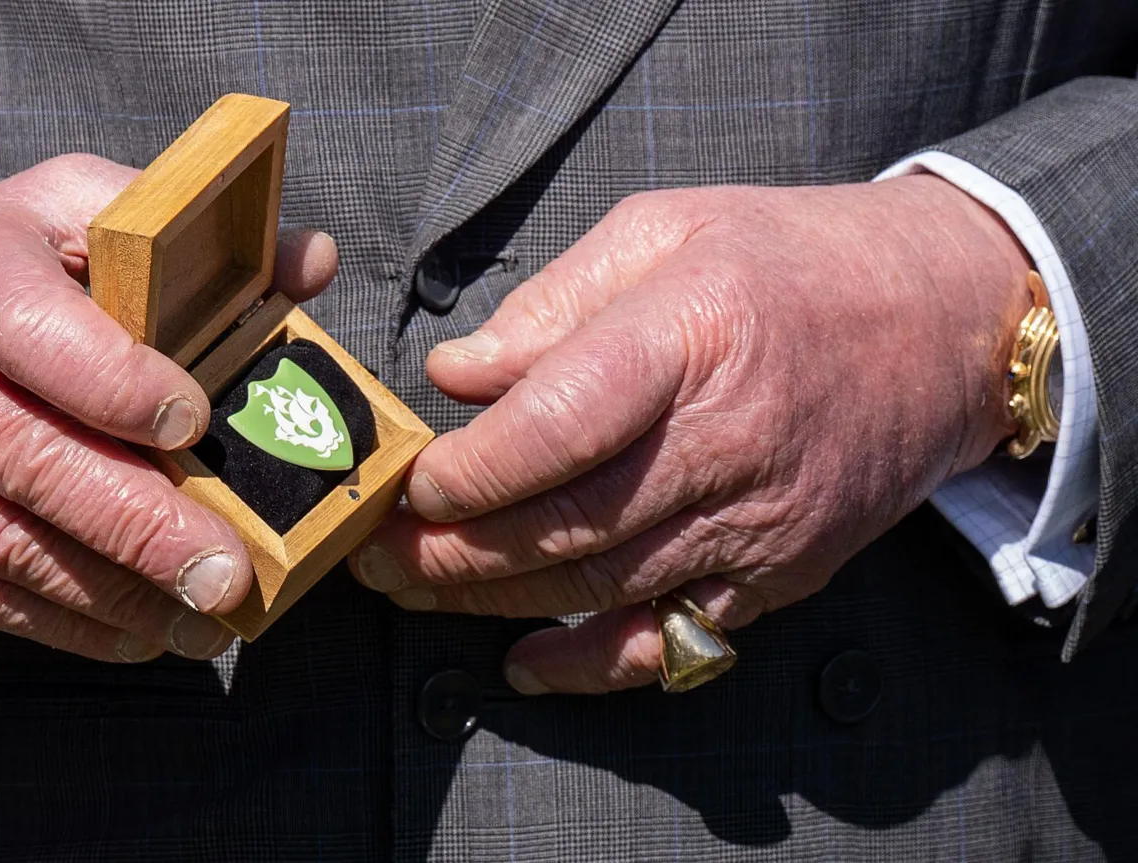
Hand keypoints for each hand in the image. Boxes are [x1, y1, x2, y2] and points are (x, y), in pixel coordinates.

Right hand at [0, 154, 338, 662]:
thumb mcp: (58, 212)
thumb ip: (179, 238)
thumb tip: (312, 263)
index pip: (35, 331)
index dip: (113, 381)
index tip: (192, 419)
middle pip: (27, 458)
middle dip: (137, 526)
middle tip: (227, 572)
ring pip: (5, 542)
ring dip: (115, 594)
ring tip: (206, 620)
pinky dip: (62, 624)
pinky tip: (137, 634)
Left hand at [352, 175, 1029, 693]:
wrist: (951, 321)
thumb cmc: (794, 259)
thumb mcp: (669, 228)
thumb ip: (554, 302)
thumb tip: (456, 373)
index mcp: (694, 334)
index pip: (561, 422)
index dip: (473, 467)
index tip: (408, 479)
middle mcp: (728, 441)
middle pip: (566, 521)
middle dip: (453, 547)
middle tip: (374, 549)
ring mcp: (761, 520)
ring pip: (601, 586)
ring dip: (493, 598)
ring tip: (414, 586)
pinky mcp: (783, 572)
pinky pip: (674, 640)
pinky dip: (593, 664)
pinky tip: (524, 662)